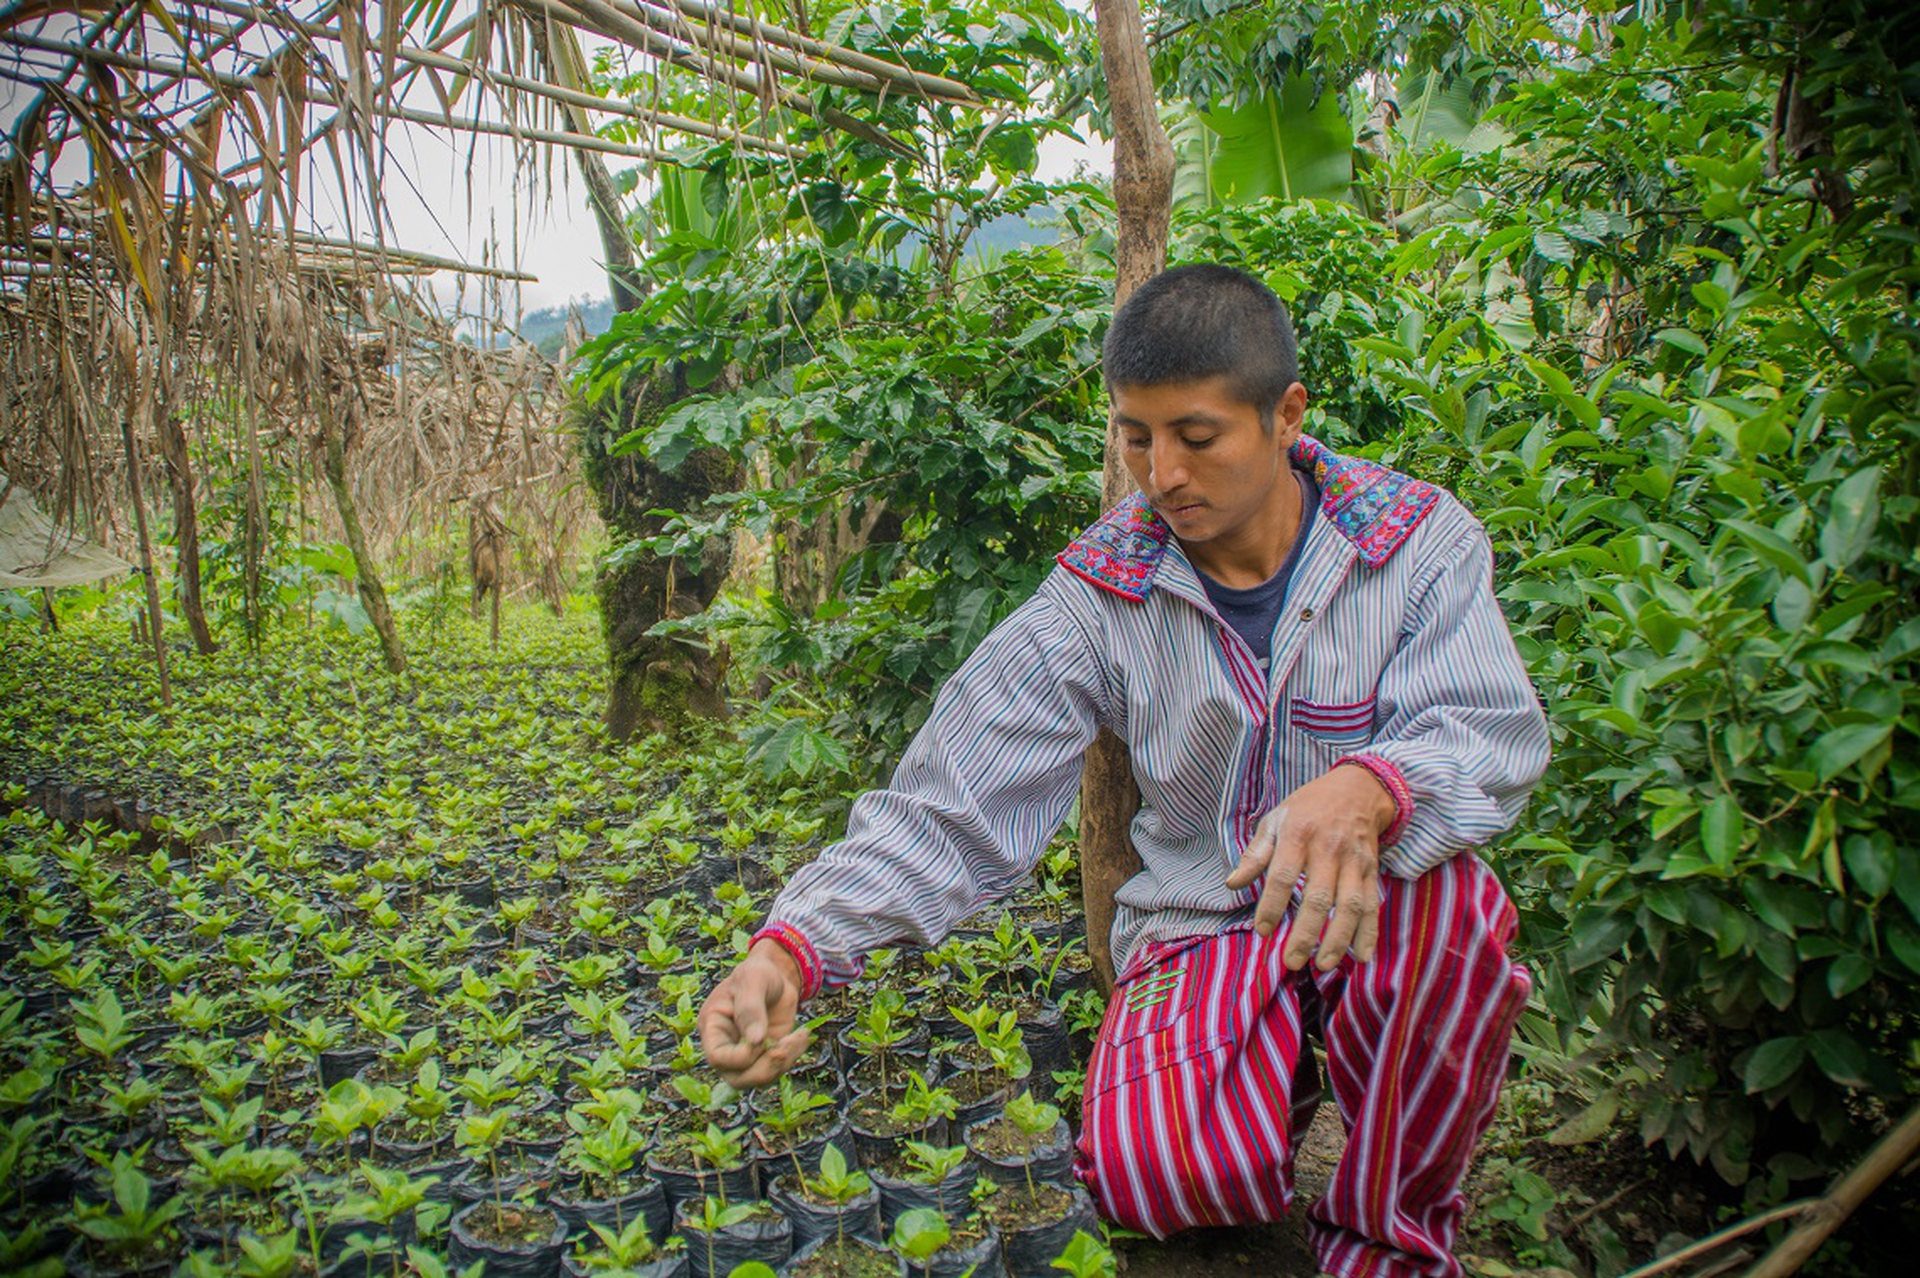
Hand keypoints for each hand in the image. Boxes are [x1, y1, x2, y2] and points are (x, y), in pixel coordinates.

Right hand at [698, 939, 811, 1087]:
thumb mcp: (752, 981)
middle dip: (765, 1069)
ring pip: (758, 1079)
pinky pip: (776, 1070)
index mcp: (713, 1027)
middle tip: (786, 1046)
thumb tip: (755, 1040)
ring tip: (797, 1037)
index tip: (761, 1037)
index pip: (717, 1058)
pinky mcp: (765, 1055)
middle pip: (737, 1078)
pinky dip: (792, 1057)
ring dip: (782, 1064)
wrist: (776, 976)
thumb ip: (750, 1008)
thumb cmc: (758, 973)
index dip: (740, 1057)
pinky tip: (800, 1036)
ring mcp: (746, 1054)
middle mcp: (726, 1046)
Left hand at [1225, 764, 1396, 971]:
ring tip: (1322, 965)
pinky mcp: (1372, 871)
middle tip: (1292, 961)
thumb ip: (1255, 854)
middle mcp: (1329, 849)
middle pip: (1319, 897)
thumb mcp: (1275, 820)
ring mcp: (1354, 861)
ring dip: (1338, 939)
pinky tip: (1362, 957)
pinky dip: (1369, 932)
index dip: (1272, 906)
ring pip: (1350, 905)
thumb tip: (1232, 884)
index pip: (1283, 876)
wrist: (1356, 789)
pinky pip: (1372, 905)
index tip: (1263, 931)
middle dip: (1306, 933)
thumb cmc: (1308, 807)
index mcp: (1298, 835)